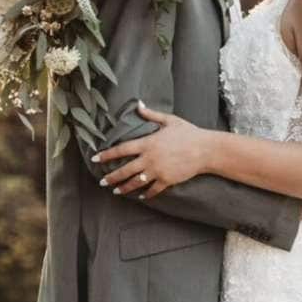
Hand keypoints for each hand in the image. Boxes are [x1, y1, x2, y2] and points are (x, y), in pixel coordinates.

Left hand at [92, 104, 210, 199]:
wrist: (205, 149)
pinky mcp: (168, 180)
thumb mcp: (169, 120)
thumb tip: (138, 104)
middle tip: (101, 181)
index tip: (95, 158)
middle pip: (125, 170)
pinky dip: (147, 194)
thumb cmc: (188, 132)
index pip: (122, 149)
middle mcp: (150, 158)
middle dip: (111, 177)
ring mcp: (158, 171)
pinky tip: (141, 196)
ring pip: (136, 182)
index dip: (107, 154)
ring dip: (125, 187)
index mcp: (148, 143)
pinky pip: (154, 189)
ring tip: (116, 191)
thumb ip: (151, 114)